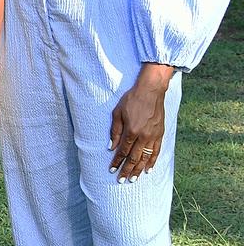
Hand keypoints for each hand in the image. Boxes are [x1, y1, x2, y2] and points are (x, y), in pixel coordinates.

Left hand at [108, 64, 172, 182]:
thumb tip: (111, 147)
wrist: (151, 92)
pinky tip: (148, 170)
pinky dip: (152, 162)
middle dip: (127, 170)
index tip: (112, 170)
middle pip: (134, 158)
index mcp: (131, 130)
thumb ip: (115, 131)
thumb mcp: (117, 112)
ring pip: (145, 157)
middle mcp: (143, 136)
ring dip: (139, 169)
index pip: (122, 151)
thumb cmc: (131, 100)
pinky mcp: (160, 134)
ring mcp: (153, 136)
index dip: (116, 162)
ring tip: (133, 179)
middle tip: (121, 180)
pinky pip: (156, 151)